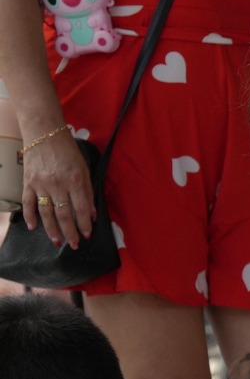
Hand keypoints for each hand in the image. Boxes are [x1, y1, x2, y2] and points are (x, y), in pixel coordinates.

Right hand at [22, 130, 93, 247]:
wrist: (44, 133)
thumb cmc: (68, 151)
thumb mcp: (84, 168)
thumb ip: (88, 192)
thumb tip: (91, 214)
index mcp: (75, 180)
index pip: (81, 208)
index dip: (85, 224)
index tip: (88, 235)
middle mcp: (58, 183)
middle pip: (64, 214)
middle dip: (71, 232)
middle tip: (75, 245)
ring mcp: (41, 183)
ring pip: (46, 212)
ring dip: (52, 230)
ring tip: (58, 242)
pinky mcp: (28, 182)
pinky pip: (28, 202)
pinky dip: (30, 216)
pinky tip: (34, 227)